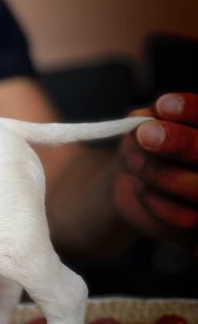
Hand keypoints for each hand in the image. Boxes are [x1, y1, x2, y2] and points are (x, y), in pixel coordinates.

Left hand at [114, 93, 197, 253]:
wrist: (139, 185)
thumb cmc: (150, 147)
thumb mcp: (145, 127)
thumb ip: (149, 120)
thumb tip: (142, 119)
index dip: (191, 110)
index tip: (163, 105)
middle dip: (177, 142)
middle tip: (145, 134)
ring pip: (196, 186)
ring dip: (157, 171)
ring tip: (132, 161)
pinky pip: (183, 218)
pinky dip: (154, 200)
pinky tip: (141, 188)